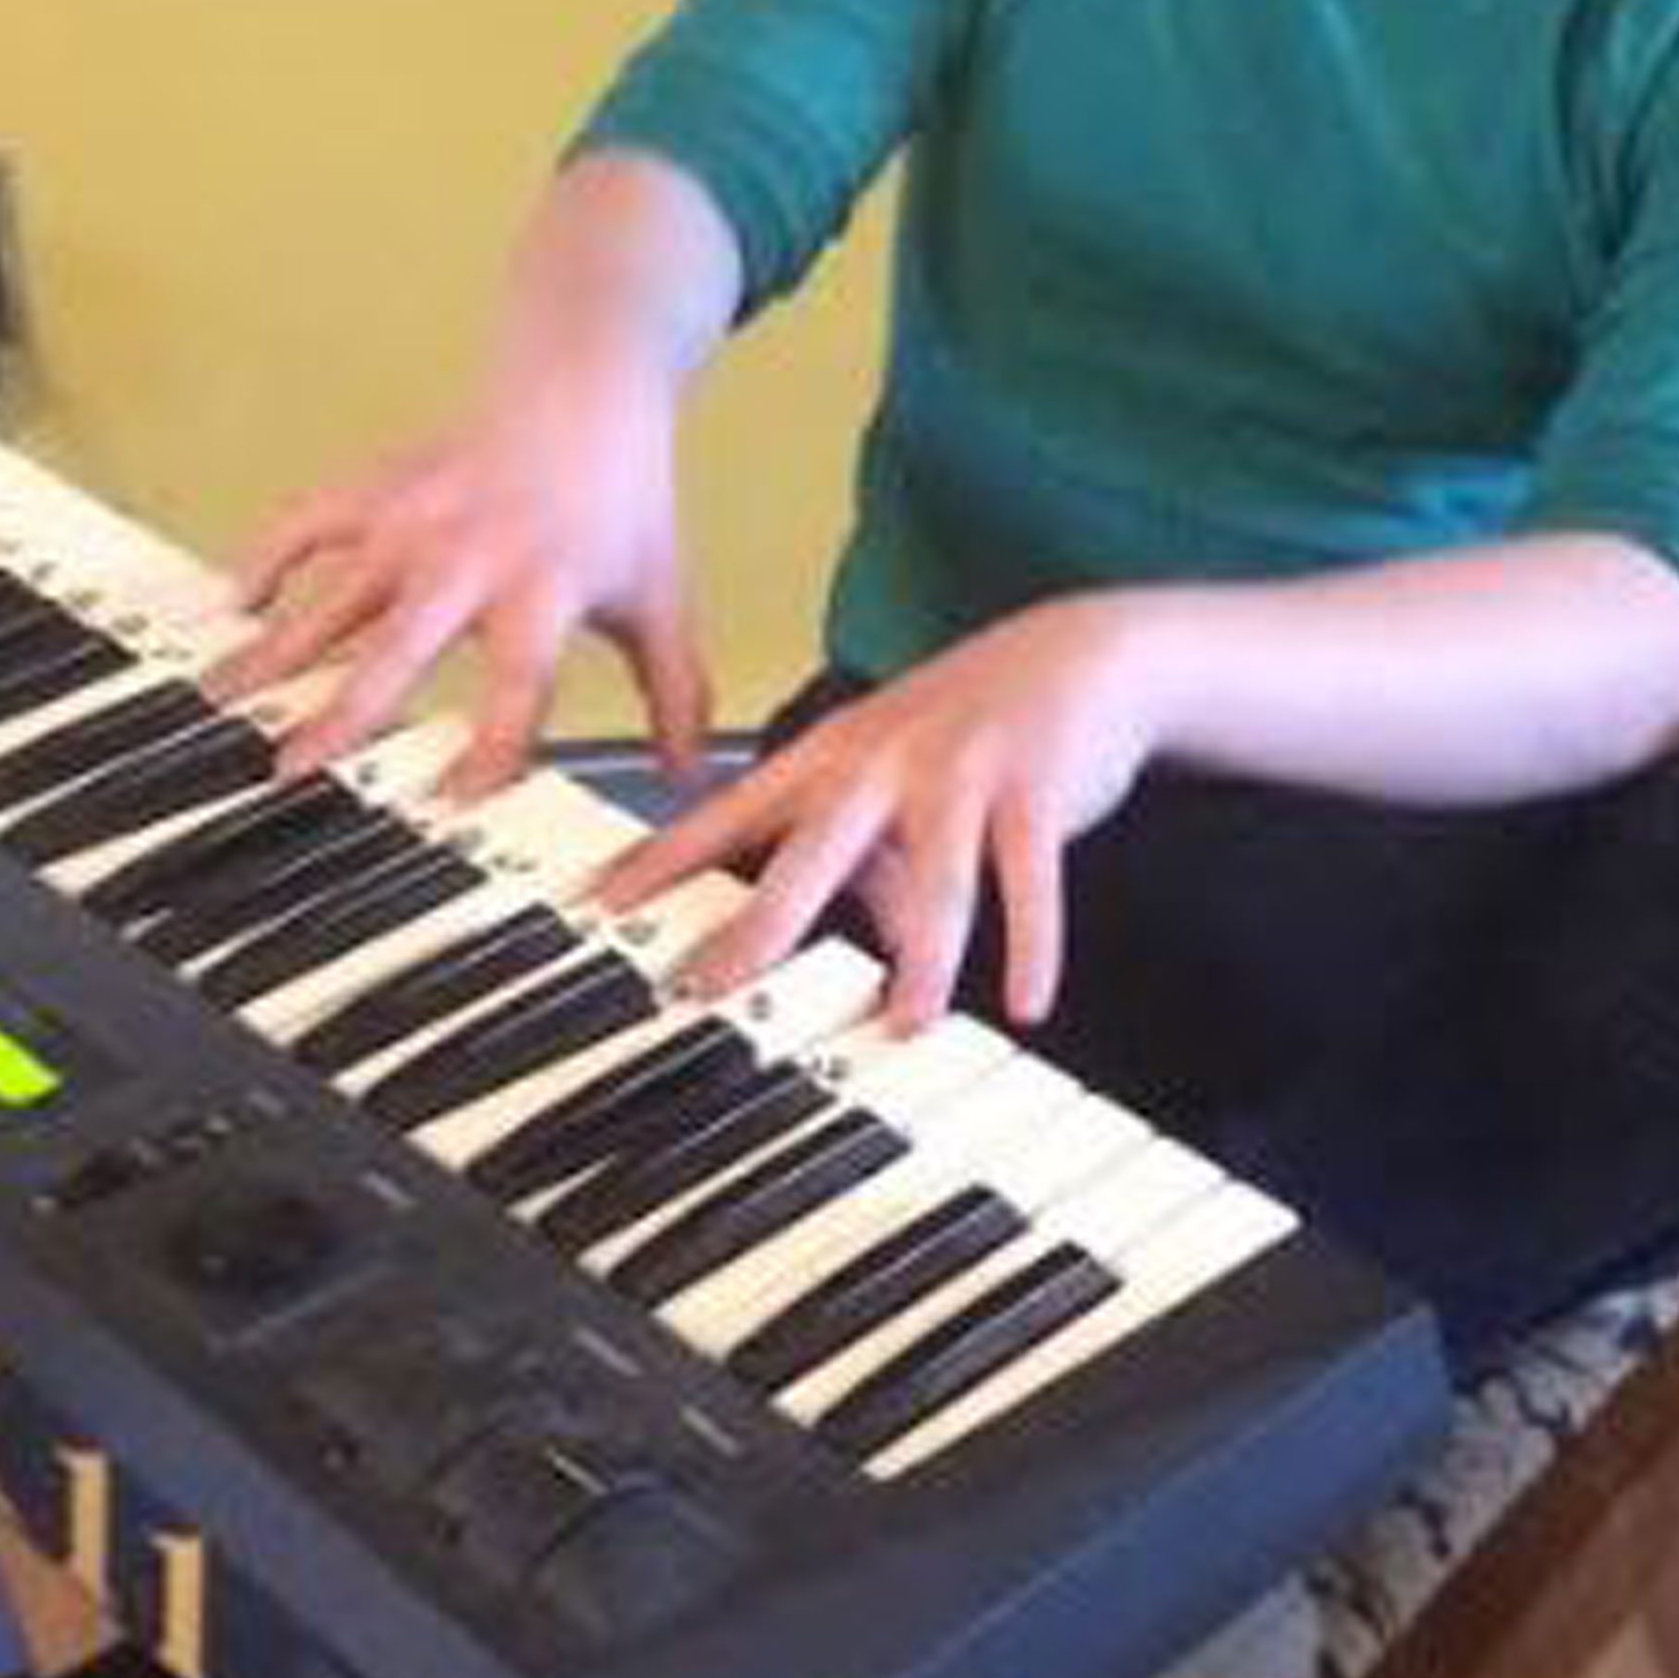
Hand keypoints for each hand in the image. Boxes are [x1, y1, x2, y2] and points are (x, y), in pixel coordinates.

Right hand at [211, 363, 708, 800]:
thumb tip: (690, 779)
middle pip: (399, 647)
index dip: (490, 743)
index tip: (452, 799)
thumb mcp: (660, 598)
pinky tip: (226, 606)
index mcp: (547, 592)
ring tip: (220, 696)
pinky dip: (261, 560)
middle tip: (290, 766)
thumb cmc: (620, 505)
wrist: (583, 389)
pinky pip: (304, 525)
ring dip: (275, 651)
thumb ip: (674, 693)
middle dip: (343, 711)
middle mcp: (471, 560)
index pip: (518, 683)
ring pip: (332, 596)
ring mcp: (412, 522)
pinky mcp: (375, 489)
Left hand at [588, 596, 1183, 1032]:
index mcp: (826, 761)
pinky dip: (1031, 948)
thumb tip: (848, 952)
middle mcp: (880, 765)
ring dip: (922, 962)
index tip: (599, 907)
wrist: (1079, 651)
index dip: (660, 862)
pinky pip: (1030, 883)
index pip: (724, 817)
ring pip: (935, 881)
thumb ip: (864, 868)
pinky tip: (1028, 1003)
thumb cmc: (964, 726)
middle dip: (758, 926)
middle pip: (810, 855)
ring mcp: (959, 776)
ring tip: (904, 1026)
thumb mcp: (890, 788)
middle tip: (713, 989)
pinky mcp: (1036, 793)